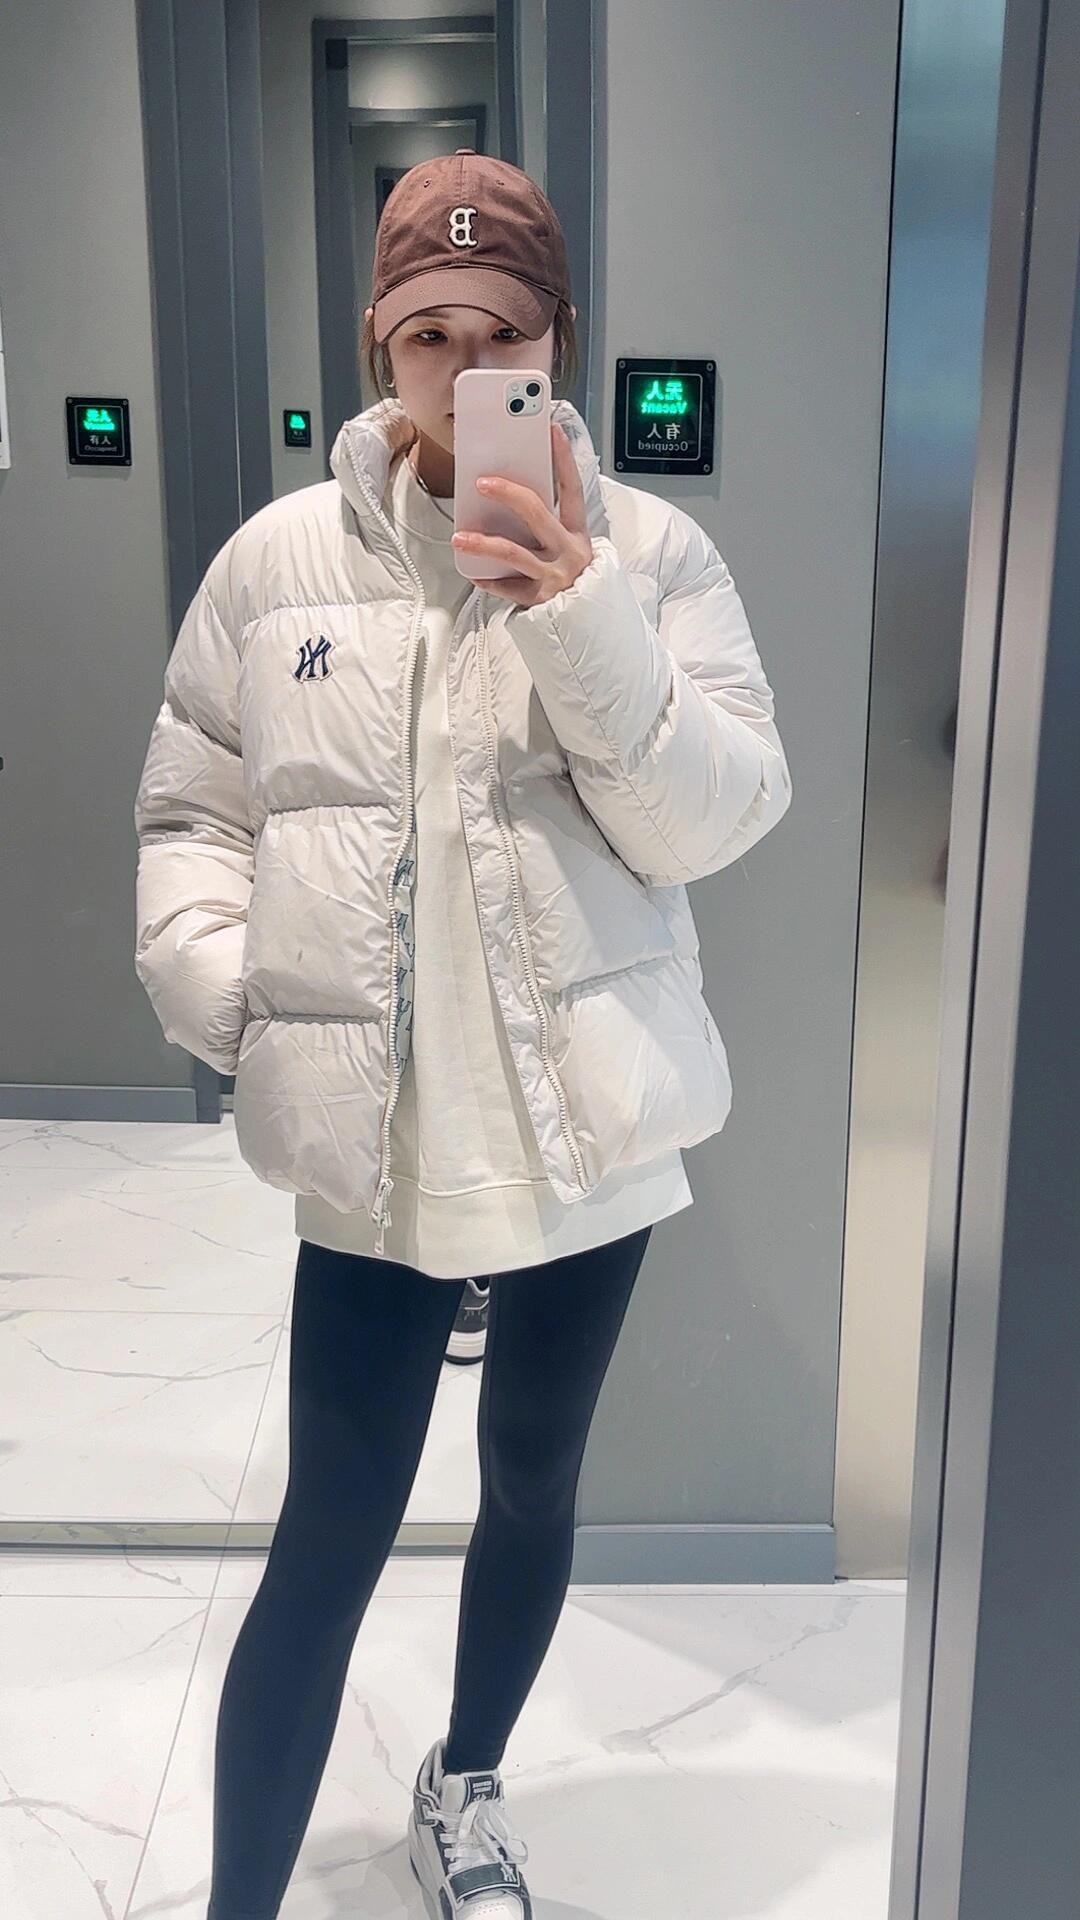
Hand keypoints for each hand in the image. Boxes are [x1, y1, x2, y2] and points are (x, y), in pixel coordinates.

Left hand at [451, 419, 593, 607]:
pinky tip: (475, 575)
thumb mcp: (569, 548)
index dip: (562, 458)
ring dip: (483, 543)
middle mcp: (569, 550)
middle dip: (507, 492)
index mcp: (577, 532)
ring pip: (513, 552)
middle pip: (536, 512)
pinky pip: (508, 587)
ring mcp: (555, 575)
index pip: (571, 488)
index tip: (551, 430)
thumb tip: (509, 498)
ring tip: (459, 537)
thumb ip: (546, 526)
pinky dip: (490, 581)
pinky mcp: (541, 598)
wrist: (590, 626)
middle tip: (482, 482)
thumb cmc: (573, 579)